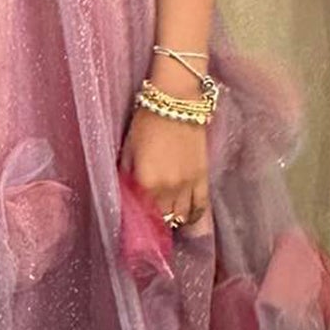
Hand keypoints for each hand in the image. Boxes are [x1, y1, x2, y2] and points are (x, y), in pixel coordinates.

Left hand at [119, 103, 212, 237]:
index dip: (138, 224)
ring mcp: (188, 185)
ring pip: (181, 216)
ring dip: (172, 221)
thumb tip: (125, 196)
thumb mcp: (128, 149)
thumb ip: (126, 176)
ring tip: (166, 221)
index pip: (142, 215)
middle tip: (150, 226)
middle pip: (162, 220)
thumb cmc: (146, 121)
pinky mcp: (203, 177)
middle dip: (155, 225)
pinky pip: (201, 206)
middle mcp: (168, 189)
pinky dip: (193, 216)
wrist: (177, 100)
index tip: (134, 228)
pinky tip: (186, 219)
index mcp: (146, 182)